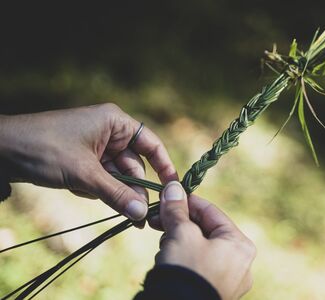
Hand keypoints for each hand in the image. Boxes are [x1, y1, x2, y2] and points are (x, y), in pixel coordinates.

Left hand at [0, 103, 177, 220]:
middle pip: (134, 165)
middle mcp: (109, 132)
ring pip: (118, 175)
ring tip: (113, 208)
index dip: (164, 166)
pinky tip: (80, 190)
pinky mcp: (84, 160)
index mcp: (115, 122)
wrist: (0, 151)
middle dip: (134, 189)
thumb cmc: (44, 149)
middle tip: (141, 217)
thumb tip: (143, 215)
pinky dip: (97, 189)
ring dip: (114, 192)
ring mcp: (96, 147)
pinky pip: (102, 179)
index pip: (151, 144)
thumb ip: (116, 194)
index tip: (173, 188)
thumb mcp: (84, 173)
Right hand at [150, 181, 255, 299]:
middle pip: (205, 230)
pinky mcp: (215, 291)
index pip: (212, 212)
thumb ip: (177, 209)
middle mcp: (241, 263)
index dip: (187, 201)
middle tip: (157, 219)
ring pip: (199, 248)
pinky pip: (198, 266)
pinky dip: (182, 259)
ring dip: (178, 241)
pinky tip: (167, 260)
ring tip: (163, 245)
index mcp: (240, 244)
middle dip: (179, 224)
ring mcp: (229, 280)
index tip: (167, 196)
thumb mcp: (181, 234)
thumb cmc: (186, 269)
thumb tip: (173, 187)